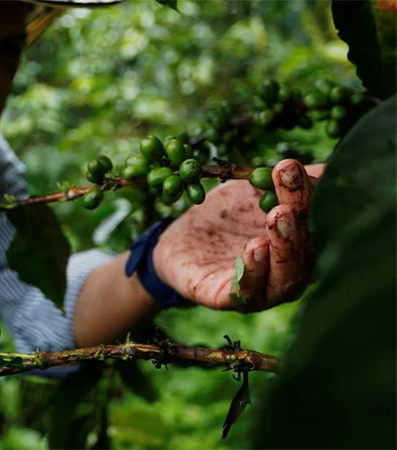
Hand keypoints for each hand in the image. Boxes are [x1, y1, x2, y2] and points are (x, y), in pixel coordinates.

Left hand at [152, 159, 322, 311]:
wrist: (177, 242)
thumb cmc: (223, 218)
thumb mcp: (250, 192)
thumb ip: (282, 182)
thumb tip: (327, 166)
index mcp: (302, 247)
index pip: (318, 223)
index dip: (309, 194)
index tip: (291, 166)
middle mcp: (290, 273)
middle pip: (306, 250)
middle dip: (300, 218)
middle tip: (290, 195)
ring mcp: (263, 292)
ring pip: (285, 276)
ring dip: (284, 245)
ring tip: (278, 216)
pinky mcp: (227, 300)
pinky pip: (245, 291)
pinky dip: (252, 270)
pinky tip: (254, 246)